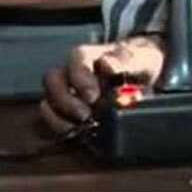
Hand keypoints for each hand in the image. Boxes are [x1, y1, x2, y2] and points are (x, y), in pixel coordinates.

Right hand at [39, 35, 163, 134]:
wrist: (142, 74)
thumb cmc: (139, 61)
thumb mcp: (141, 57)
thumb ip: (127, 60)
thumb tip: (108, 66)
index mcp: (89, 55)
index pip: (76, 60)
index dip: (80, 78)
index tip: (92, 97)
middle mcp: (72, 72)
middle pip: (53, 81)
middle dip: (65, 102)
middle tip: (85, 117)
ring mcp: (67, 91)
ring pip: (48, 102)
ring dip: (61, 119)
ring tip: (82, 129)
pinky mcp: (68, 111)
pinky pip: (55, 120)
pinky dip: (64, 129)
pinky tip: (80, 136)